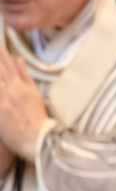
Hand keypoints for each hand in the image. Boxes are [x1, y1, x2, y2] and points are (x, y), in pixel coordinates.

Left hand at [0, 45, 47, 161]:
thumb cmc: (37, 118)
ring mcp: (3, 100)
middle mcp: (12, 90)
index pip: (8, 63)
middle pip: (0, 69)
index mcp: (21, 85)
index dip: (1, 51)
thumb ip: (24, 76)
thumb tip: (18, 58)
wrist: (38, 139)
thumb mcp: (34, 94)